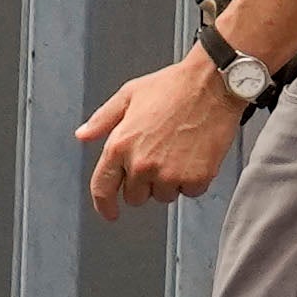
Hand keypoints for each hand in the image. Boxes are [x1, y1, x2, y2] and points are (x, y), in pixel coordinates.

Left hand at [78, 52, 245, 217]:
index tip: (110, 212)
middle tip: (158, 156)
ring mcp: (169, 174)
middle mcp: (142, 164)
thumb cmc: (172, 87)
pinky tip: (195, 155)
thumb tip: (83, 135)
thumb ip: (102, 119)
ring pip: (163, 196)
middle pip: (135, 197)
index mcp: (120, 145)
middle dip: (144, 183)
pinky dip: (193, 180)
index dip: (104, 205)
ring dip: (169, 182)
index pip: (103, 188)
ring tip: (178, 150)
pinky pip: (190, 192)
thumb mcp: (128, 95)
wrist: (213, 85)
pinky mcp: (196, 178)